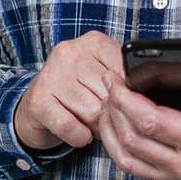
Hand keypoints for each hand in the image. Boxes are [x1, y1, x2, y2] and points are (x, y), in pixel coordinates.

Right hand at [13, 30, 124, 150]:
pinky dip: (80, 137)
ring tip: (89, 122)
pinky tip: (78, 132)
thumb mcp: (102, 77)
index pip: (126, 70)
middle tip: (102, 116)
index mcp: (92, 42)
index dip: (127, 95)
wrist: (36, 108)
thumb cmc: (78, 92)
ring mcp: (51, 75)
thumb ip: (123, 79)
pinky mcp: (38, 101)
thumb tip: (143, 96)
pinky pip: (71, 127)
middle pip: (109, 94)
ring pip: (93, 112)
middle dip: (110, 113)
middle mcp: (69, 52)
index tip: (120, 102)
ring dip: (96, 127)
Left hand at [96, 56, 180, 179]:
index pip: (150, 122)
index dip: (126, 100)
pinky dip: (122, 149)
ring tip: (106, 106)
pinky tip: (119, 127)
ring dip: (110, 133)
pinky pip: (139, 171)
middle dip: (112, 111)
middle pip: (132, 141)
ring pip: (128, 161)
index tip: (116, 80)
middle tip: (107, 86)